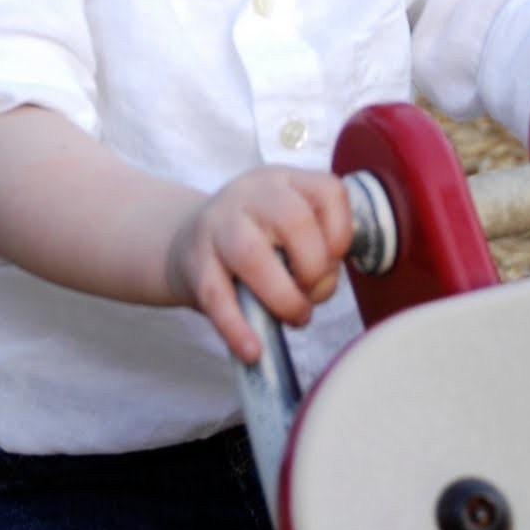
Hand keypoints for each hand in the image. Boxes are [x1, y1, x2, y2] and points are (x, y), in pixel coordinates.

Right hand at [165, 166, 352, 361]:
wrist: (187, 241)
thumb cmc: (255, 239)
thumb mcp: (286, 223)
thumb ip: (316, 243)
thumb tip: (327, 281)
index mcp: (283, 181)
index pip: (328, 191)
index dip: (342, 234)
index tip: (335, 262)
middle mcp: (250, 193)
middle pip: (293, 220)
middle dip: (315, 268)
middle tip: (313, 296)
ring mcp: (217, 224)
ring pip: (252, 255)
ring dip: (283, 297)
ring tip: (295, 317)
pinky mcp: (194, 262)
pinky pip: (216, 296)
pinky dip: (237, 327)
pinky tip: (253, 349)